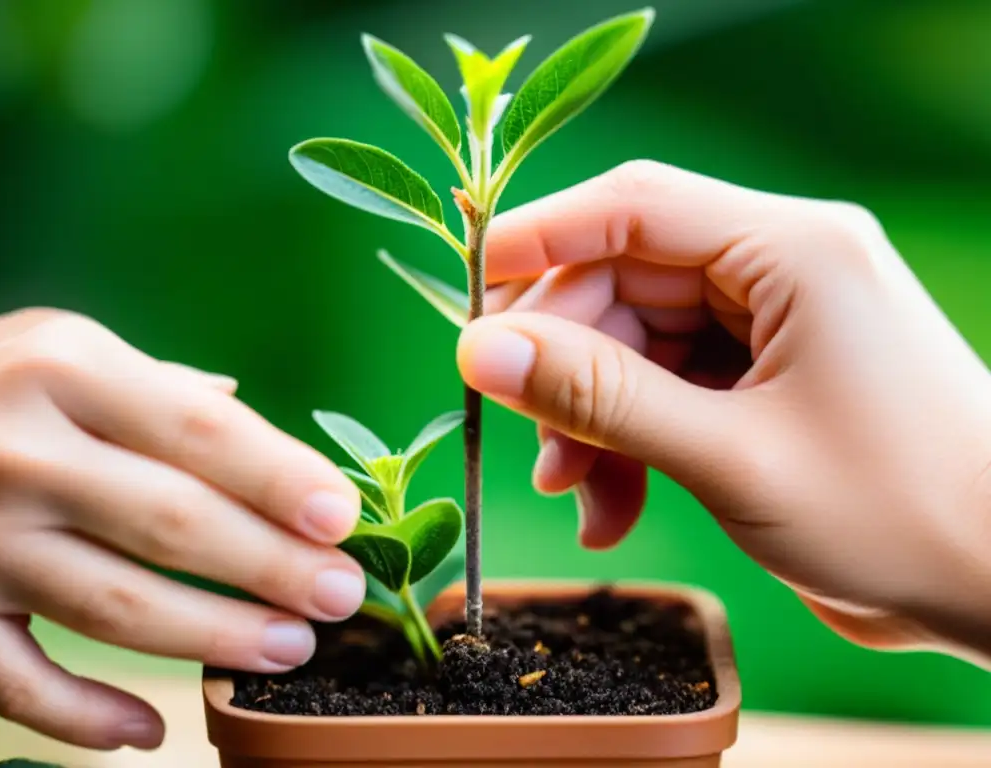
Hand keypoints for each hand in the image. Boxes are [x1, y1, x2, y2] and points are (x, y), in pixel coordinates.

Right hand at [0, 309, 365, 748]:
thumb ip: (152, 383)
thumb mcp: (58, 345)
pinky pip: (16, 682)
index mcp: (64, 368)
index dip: (282, 479)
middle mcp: (16, 453)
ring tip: (287, 648)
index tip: (342, 518)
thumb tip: (237, 407)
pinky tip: (150, 729)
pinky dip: (85, 716)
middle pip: (172, 524)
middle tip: (340, 593)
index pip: (202, 432)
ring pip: (114, 608)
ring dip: (213, 636)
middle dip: (272, 565)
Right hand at [457, 160, 990, 664]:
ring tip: (574, 494)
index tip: (467, 293)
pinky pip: (667, 385)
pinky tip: (612, 507)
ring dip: (592, 415)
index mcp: (794, 251)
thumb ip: (600, 398)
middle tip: (524, 435)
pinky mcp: (764, 376)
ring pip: (637, 341)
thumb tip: (482, 350)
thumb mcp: (730, 456)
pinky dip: (629, 440)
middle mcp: (782, 269)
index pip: (636, 205)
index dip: (540, 238)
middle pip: (625, 280)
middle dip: (566, 361)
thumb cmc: (897, 516)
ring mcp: (773, 323)